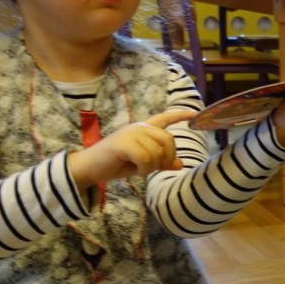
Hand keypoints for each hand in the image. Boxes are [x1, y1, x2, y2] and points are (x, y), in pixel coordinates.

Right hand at [68, 108, 196, 189]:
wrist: (90, 168)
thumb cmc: (116, 163)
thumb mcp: (143, 163)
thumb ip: (161, 161)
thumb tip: (180, 164)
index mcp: (144, 129)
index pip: (165, 118)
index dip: (180, 115)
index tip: (194, 114)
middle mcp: (139, 127)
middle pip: (168, 140)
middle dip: (166, 157)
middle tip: (153, 167)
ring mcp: (131, 133)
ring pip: (157, 153)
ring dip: (150, 167)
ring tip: (138, 167)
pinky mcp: (124, 142)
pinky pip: (146, 158)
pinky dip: (142, 169)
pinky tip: (133, 169)